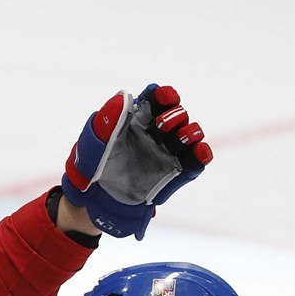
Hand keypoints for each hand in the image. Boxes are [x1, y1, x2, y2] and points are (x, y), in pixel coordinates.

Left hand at [61, 84, 211, 239]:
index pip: (158, 100)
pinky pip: (196, 161)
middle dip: (174, 116)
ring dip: (188, 132)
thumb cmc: (93, 166)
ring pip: (190, 134)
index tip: (164, 97)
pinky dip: (201, 155)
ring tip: (176, 140)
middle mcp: (157, 133)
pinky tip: (198, 153)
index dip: (164, 95)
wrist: (95, 200)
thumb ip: (107, 120)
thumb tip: (123, 96)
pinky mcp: (176, 173)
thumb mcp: (94, 144)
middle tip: (159, 125)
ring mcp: (168, 152)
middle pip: (177, 114)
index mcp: (138, 120)